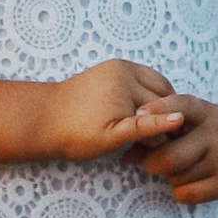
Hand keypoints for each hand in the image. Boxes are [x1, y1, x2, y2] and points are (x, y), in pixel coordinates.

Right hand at [44, 60, 188, 162]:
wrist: (42, 120)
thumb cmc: (74, 108)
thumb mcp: (107, 87)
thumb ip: (133, 90)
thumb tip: (165, 105)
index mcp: (123, 68)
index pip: (161, 83)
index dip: (168, 102)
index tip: (164, 121)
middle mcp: (123, 78)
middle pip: (164, 99)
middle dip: (168, 118)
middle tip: (160, 140)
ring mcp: (119, 99)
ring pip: (158, 115)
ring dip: (161, 134)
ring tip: (146, 148)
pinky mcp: (114, 124)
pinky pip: (143, 124)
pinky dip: (161, 125)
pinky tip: (174, 124)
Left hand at [134, 95, 217, 204]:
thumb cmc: (207, 129)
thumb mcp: (190, 120)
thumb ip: (161, 130)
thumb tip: (128, 155)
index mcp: (204, 112)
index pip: (183, 105)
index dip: (161, 109)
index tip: (139, 114)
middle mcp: (216, 134)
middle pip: (171, 156)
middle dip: (153, 162)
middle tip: (150, 162)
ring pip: (178, 177)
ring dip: (169, 176)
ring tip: (177, 169)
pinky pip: (188, 193)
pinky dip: (179, 191)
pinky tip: (185, 182)